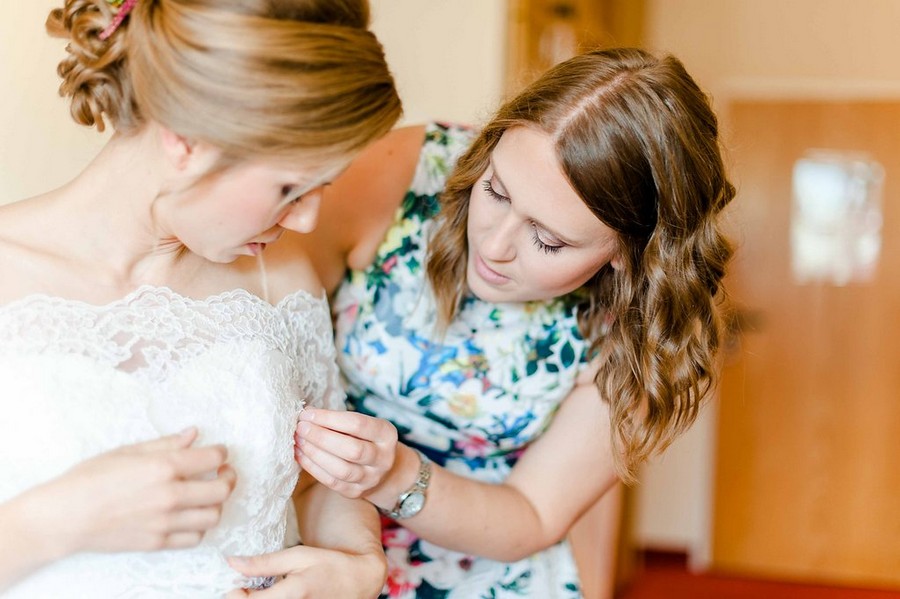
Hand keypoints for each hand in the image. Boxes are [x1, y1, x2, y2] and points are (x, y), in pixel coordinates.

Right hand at [23, 427, 235, 556]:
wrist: (64, 516)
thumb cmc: (90, 478)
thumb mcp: (128, 451)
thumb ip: (166, 443)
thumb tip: (194, 434)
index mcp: (163, 467)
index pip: (213, 459)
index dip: (221, 453)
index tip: (218, 452)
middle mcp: (169, 496)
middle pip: (222, 490)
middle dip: (228, 478)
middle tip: (223, 473)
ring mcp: (164, 523)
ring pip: (213, 516)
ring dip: (216, 504)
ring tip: (207, 495)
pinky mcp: (157, 543)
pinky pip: (194, 538)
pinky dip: (199, 526)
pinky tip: (190, 515)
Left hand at [225, 544, 386, 598]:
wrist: (359, 582)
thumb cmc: (330, 565)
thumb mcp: (298, 556)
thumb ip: (264, 562)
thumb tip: (232, 562)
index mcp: (292, 593)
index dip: (235, 593)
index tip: (236, 583)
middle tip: (246, 588)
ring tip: (260, 592)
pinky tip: (275, 596)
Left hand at [294, 408, 396, 498]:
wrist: (382, 468)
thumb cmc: (364, 439)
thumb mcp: (361, 425)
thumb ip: (337, 419)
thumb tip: (307, 414)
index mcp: (386, 434)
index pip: (357, 424)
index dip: (329, 418)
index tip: (307, 414)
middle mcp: (383, 458)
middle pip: (352, 449)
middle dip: (321, 437)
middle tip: (300, 428)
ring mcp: (371, 478)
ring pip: (341, 469)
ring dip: (315, 453)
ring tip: (298, 440)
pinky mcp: (356, 492)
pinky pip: (332, 481)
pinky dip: (313, 467)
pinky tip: (300, 455)